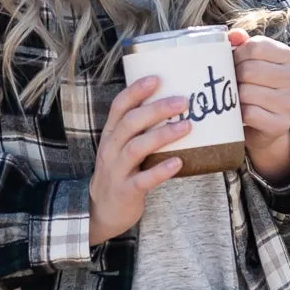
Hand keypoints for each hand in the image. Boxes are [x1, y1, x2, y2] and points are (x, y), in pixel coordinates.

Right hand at [87, 73, 191, 244]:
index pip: (119, 107)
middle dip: (156, 109)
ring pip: (136, 148)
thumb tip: (173, 108)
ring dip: (162, 135)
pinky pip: (143, 179)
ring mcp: (116, 170)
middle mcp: (111, 149)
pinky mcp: (126, 191)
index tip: (156, 78)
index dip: (135, 91)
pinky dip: (161, 170)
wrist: (102, 210)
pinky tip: (179, 162)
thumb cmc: (120, 173)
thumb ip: (139, 131)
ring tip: (187, 126)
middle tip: (182, 101)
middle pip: (130, 123)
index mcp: (110, 135)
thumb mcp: (121, 148)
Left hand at [228, 28, 289, 186]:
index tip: (234, 63)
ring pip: (247, 93)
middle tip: (233, 83)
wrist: (262, 124)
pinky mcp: (280, 124)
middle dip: (234, 77)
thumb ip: (241, 44)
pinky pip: (249, 114)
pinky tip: (241, 113)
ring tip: (237, 98)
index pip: (256, 46)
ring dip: (235, 97)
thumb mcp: (249, 60)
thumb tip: (235, 35)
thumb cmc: (253, 85)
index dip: (237, 54)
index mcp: (289, 56)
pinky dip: (239, 114)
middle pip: (249, 70)